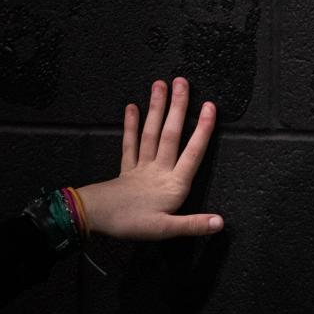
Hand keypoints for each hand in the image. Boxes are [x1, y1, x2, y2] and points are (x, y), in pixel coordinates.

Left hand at [77, 77, 223, 239]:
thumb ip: (193, 224)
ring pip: (151, 134)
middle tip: (182, 82)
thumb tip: (220, 222)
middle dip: (178, 108)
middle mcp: (159, 170)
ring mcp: (141, 167)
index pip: (193, 153)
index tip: (210, 107)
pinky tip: (133, 108)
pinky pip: (130, 144)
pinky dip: (131, 125)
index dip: (203, 130)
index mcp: (173, 184)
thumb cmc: (130, 224)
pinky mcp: (126, 168)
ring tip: (160, 85)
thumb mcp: (165, 230)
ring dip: (157, 109)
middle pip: (170, 135)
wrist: (92, 219)